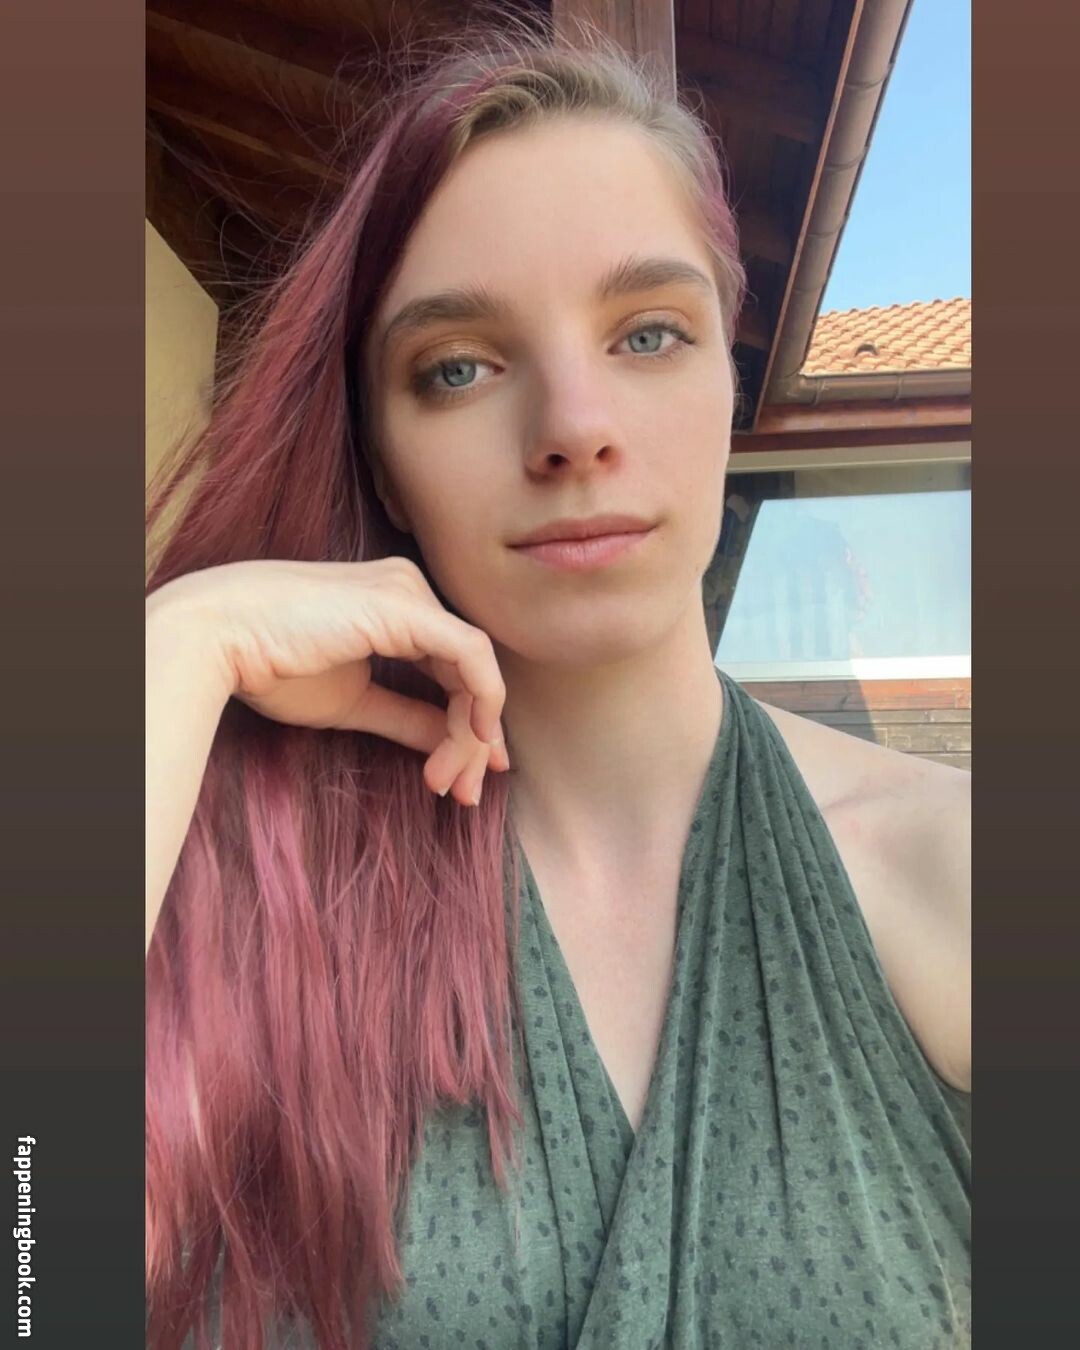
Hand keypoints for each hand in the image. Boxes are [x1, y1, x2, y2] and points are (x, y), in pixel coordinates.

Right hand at [147, 557, 508, 806]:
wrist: (218, 639)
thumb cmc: (272, 666)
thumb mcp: (354, 702)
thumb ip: (407, 717)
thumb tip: (452, 744)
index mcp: (396, 607)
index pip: (453, 667)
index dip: (470, 724)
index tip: (469, 776)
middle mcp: (410, 591)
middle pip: (469, 670)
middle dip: (477, 738)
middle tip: (468, 792)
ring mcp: (409, 593)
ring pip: (474, 667)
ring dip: (472, 734)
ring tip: (451, 783)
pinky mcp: (405, 606)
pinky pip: (470, 653)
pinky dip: (483, 698)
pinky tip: (475, 738)